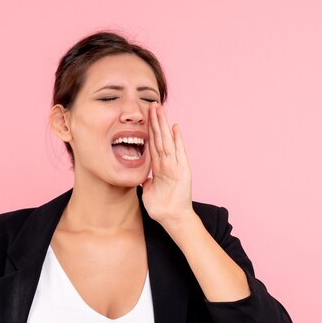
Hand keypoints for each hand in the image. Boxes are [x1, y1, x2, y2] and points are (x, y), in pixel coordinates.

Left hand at [141, 103, 193, 225]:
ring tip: (160, 110)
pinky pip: (179, 152)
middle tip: (151, 104)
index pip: (152, 144)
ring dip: (163, 125)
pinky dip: (177, 140)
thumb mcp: (146, 192)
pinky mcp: (182, 170)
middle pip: (159, 138)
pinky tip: (175, 128)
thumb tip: (138, 178)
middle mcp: (166, 163)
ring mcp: (175, 165)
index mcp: (158, 167)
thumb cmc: (161, 208)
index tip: (144, 116)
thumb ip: (143, 182)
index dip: (148, 130)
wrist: (173, 218)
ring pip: (167, 141)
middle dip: (155, 121)